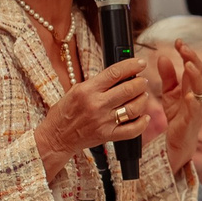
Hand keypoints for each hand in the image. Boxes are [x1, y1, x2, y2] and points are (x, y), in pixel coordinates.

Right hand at [35, 56, 158, 166]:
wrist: (56, 137)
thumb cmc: (65, 112)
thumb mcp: (76, 90)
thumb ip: (97, 83)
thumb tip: (119, 74)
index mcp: (87, 90)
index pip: (115, 73)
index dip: (131, 66)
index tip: (141, 63)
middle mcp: (96, 104)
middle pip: (128, 89)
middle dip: (140, 83)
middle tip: (142, 81)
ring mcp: (103, 121)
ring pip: (133, 108)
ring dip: (143, 99)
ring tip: (143, 96)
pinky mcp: (107, 135)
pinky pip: (132, 130)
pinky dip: (142, 123)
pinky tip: (144, 117)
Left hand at [150, 44, 201, 165]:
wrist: (177, 144)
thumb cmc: (177, 119)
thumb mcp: (169, 94)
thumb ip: (168, 77)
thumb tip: (163, 58)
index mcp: (191, 87)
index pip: (192, 66)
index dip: (187, 53)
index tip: (178, 42)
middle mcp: (196, 95)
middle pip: (199, 73)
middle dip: (192, 58)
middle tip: (183, 47)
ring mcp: (196, 108)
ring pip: (200, 88)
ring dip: (195, 75)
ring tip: (188, 64)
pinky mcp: (191, 121)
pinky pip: (195, 110)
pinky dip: (194, 102)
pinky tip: (190, 95)